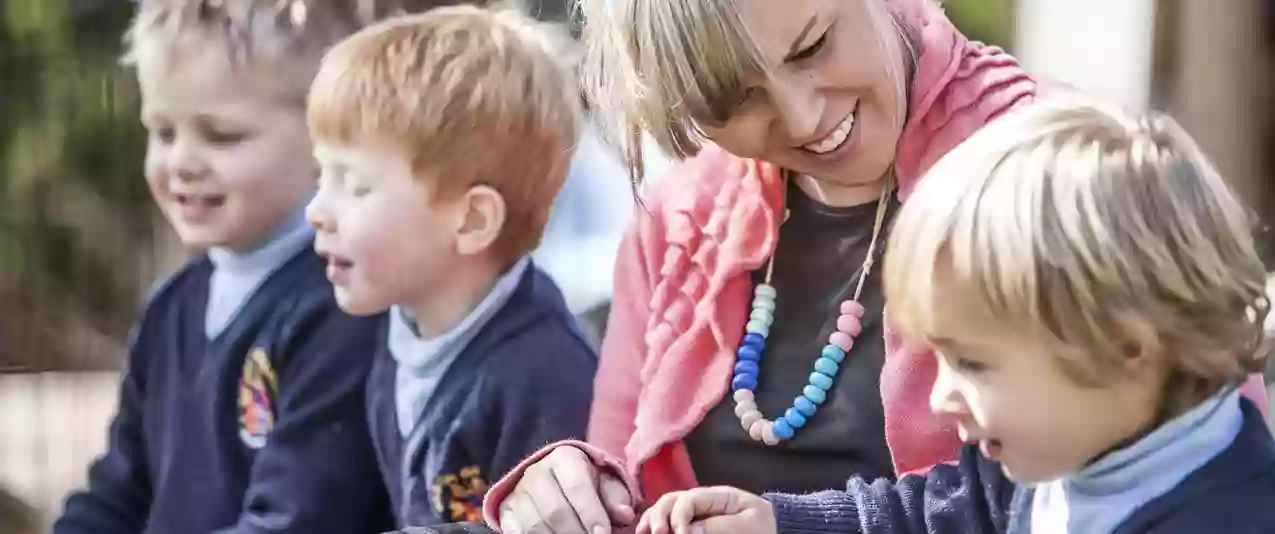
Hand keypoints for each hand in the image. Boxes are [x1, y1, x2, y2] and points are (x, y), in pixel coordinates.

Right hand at [498, 446, 634, 533]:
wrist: (552, 481)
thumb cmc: (586, 484)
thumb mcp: (605, 483)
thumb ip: (616, 497)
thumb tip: (625, 514)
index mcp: (564, 458)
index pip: (577, 487)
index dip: (591, 514)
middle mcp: (536, 472)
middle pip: (556, 511)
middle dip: (578, 533)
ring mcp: (518, 493)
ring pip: (535, 526)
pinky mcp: (506, 511)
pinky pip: (518, 533)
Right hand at [636, 487, 774, 533]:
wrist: (770, 529)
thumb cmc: (762, 527)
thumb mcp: (749, 525)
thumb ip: (721, 526)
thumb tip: (688, 530)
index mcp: (718, 495)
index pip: (689, 499)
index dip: (679, 516)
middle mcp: (702, 501)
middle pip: (671, 500)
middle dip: (659, 516)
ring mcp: (695, 512)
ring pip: (664, 509)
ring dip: (651, 519)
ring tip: (643, 533)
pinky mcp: (691, 525)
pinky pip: (668, 522)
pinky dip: (654, 525)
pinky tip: (644, 532)